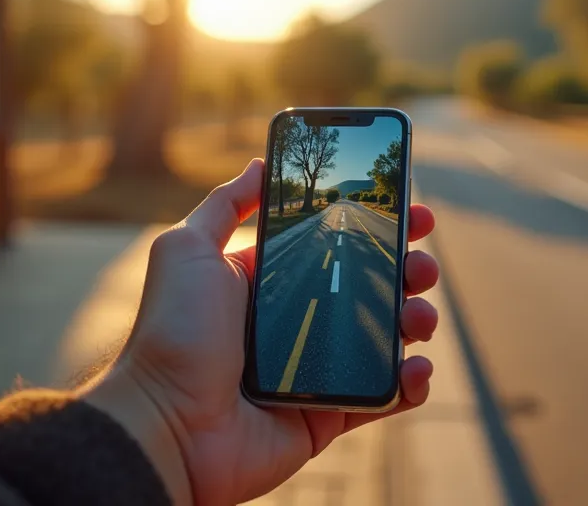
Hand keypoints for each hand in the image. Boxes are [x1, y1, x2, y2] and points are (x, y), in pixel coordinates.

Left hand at [82, 159, 439, 504]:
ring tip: (419, 315)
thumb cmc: (173, 333)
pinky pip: (382, 397)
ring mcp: (315, 369)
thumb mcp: (186, 251)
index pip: (335, 246)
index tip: (410, 210)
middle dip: (407, 269)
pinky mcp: (327, 415)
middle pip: (370, 288)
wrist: (166, 422)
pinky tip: (417, 366)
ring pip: (385, 339)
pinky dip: (411, 382)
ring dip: (416, 320)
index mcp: (270, 283)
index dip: (374, 227)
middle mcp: (297, 322)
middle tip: (421, 264)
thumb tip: (259, 164)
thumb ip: (224, 206)